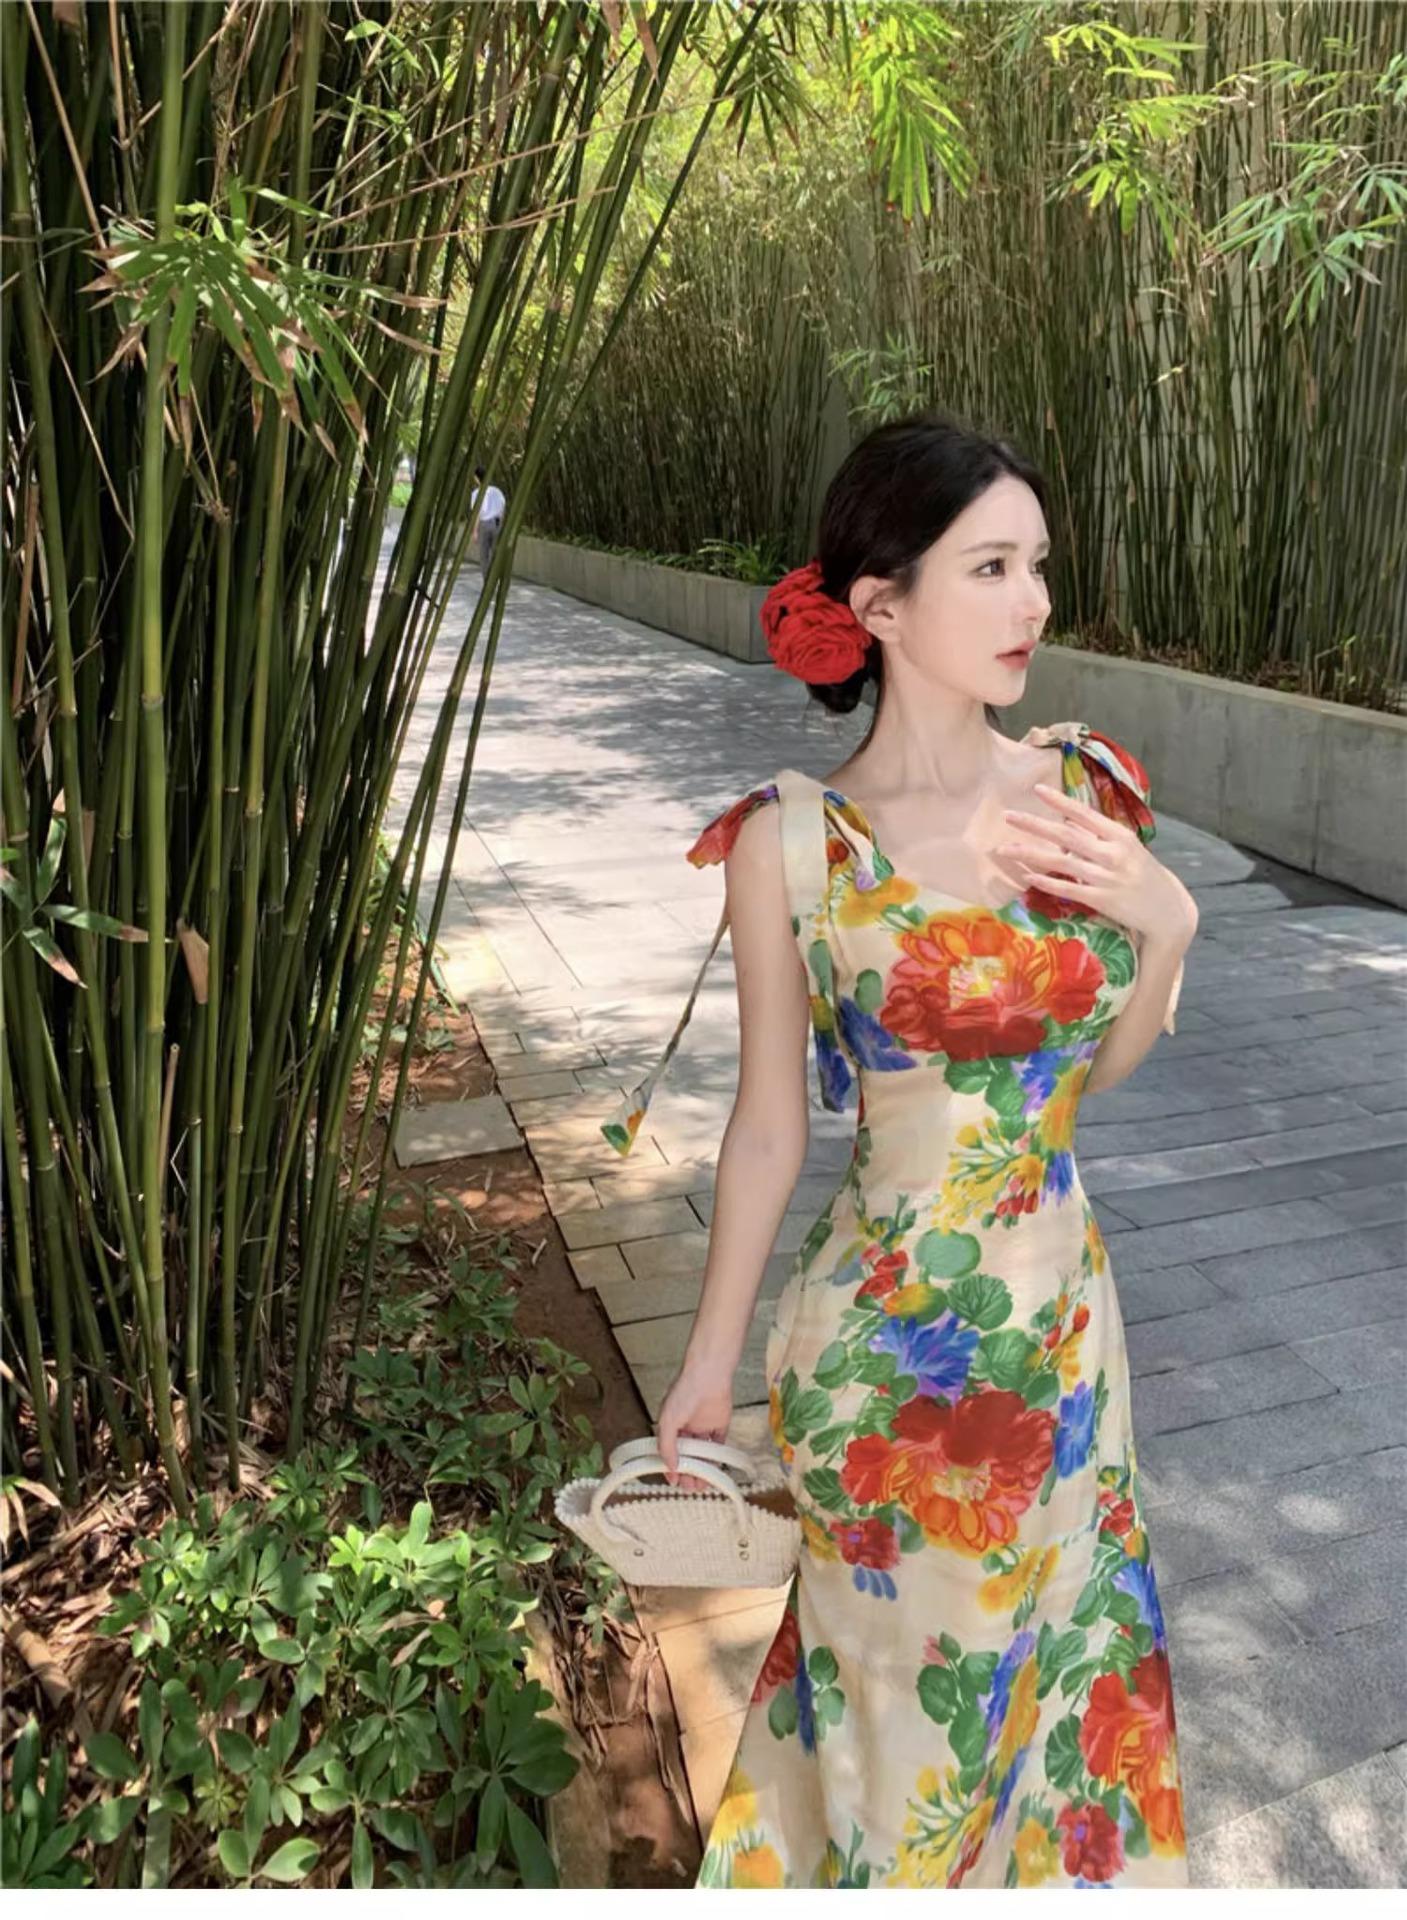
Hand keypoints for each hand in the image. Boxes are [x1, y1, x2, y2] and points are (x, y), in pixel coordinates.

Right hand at [656, 1356, 734, 1489]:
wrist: (709, 1375)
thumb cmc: (685, 1392)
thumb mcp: (668, 1421)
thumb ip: (667, 1446)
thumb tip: (670, 1466)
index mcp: (671, 1425)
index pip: (669, 1451)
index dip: (670, 1466)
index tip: (674, 1480)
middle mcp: (686, 1428)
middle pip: (687, 1456)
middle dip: (688, 1472)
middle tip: (690, 1486)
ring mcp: (703, 1427)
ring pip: (702, 1454)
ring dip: (702, 1469)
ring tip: (703, 1483)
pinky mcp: (720, 1425)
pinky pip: (718, 1446)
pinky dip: (717, 1458)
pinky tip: (716, 1469)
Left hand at [996, 783, 1197, 948]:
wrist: (1166, 910)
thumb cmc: (1143, 875)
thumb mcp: (1128, 848)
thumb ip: (1100, 836)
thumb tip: (1068, 823)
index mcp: (1119, 835)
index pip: (1084, 813)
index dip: (1059, 801)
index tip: (1037, 790)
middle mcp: (1112, 853)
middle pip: (1065, 835)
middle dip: (1034, 824)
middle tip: (1007, 815)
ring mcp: (1106, 877)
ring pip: (1060, 862)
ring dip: (1030, 854)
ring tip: (1004, 848)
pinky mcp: (1101, 899)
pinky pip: (1067, 888)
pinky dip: (1046, 882)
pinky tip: (1027, 876)